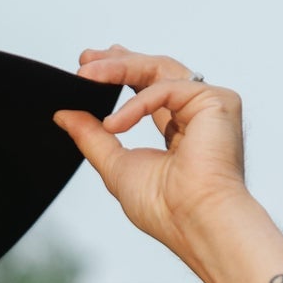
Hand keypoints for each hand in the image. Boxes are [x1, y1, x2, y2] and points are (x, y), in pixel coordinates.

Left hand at [54, 46, 247, 255]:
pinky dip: (137, 104)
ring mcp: (209, 105)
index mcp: (177, 129)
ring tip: (86, 75)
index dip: (118, 72)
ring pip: (159, 69)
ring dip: (119, 68)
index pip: (147, 87)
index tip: (87, 68)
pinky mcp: (218, 101)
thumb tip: (64, 114)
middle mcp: (195, 113)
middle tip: (84, 59)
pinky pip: (168, 88)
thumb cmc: (165, 207)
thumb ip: (92, 137)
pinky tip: (114, 123)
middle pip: (154, 71)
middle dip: (116, 62)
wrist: (195, 222)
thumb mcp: (115, 164)